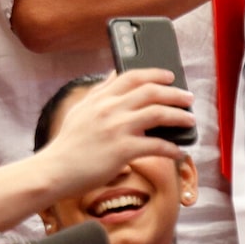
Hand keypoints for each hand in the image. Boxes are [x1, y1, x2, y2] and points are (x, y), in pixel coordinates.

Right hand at [38, 69, 195, 194]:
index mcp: (100, 97)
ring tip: (190, 120)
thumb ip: (99, 91)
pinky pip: (156, 145)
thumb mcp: (80, 110)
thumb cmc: (68, 144)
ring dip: (179, 116)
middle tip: (188, 98)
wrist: (55, 171)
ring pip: (158, 114)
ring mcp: (117, 129)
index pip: (133, 76)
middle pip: (151, 91)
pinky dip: (171, 148)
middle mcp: (110, 109)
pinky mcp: (123, 151)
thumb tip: (114, 75)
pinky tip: (178, 151)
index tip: (170, 76)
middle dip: (175, 93)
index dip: (155, 73)